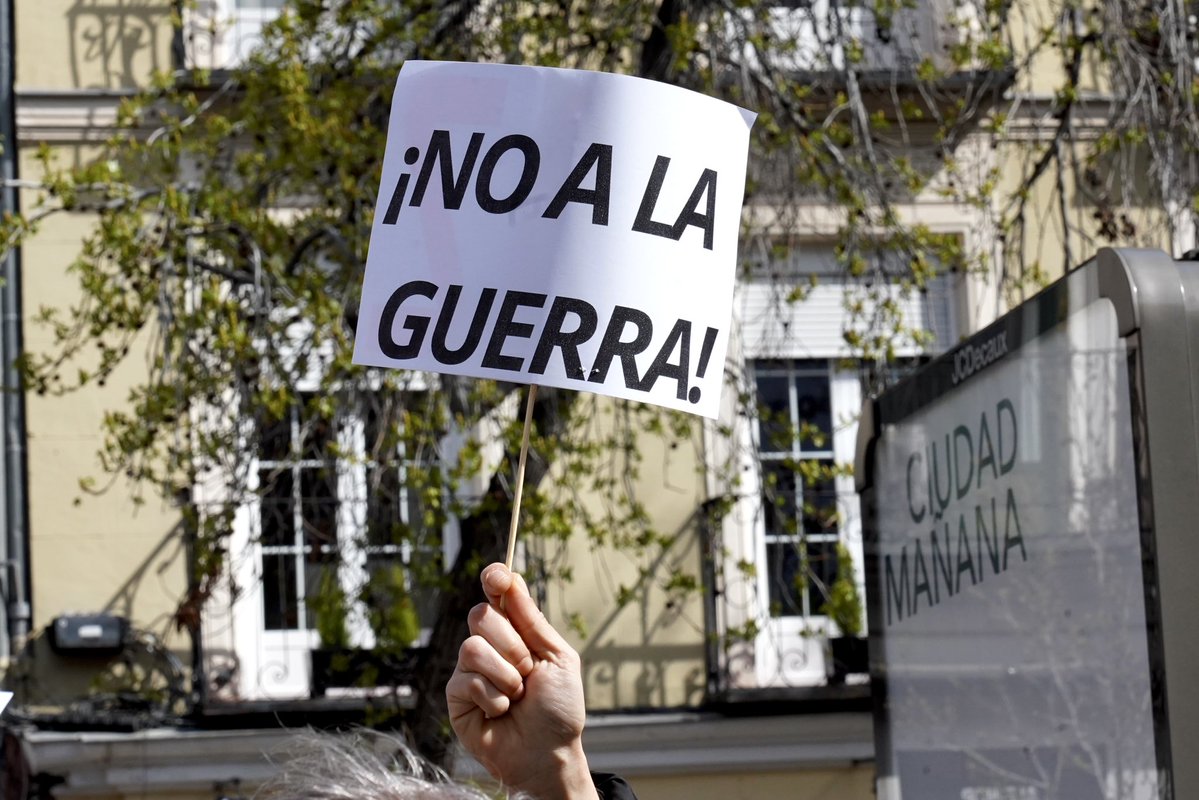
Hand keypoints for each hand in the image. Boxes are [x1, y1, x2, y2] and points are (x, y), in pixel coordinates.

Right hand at [446, 563, 597, 799]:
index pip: (498, 593)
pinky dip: (493, 697)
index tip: (497, 576)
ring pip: (472, 647)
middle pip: (480, 615)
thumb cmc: (559, 708)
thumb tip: (511, 577)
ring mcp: (470, 669)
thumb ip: (532, 620)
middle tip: (528, 671)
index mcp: (517, 631)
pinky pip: (467, 679)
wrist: (548, 753)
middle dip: (512, 644)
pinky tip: (501, 711)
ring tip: (517, 696)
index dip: (495, 579)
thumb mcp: (557, 657)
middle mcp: (490, 645)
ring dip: (505, 676)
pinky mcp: (456, 695)